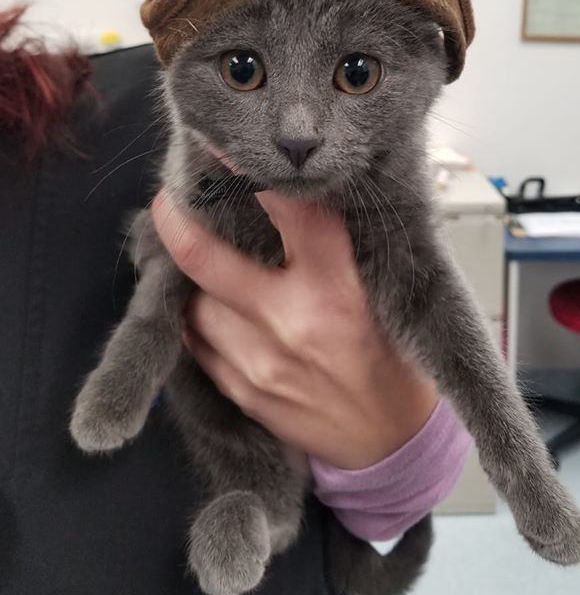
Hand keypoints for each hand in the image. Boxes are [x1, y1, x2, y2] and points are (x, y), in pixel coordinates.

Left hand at [151, 190, 437, 468]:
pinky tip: (204, 303)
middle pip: (205, 257)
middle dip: (176, 220)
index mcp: (339, 288)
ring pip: (192, 301)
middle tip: (170, 199)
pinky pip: (195, 343)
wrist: (391, 444)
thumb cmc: (394, 360)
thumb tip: (299, 193)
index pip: (290, 211)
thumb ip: (342, 246)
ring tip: (190, 254)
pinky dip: (195, 317)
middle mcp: (291, 321)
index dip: (253, 174)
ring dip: (188, 276)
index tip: (229, 151)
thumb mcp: (385, 291)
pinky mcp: (242, 392)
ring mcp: (259, 362)